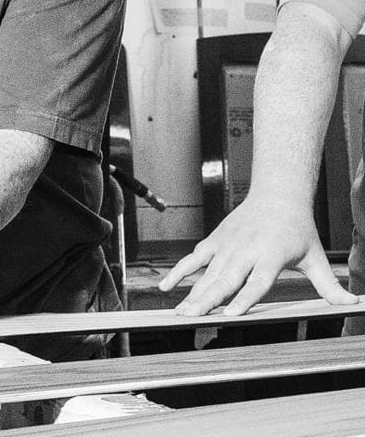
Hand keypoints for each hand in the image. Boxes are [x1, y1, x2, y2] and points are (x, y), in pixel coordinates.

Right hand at [158, 196, 357, 315]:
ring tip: (180, 311)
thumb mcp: (316, 258)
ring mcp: (227, 246)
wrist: (276, 195)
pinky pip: (193, 259)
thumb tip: (353, 304)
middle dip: (207, 300)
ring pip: (206, 273)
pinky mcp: (214, 241)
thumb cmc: (297, 229)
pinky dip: (178, 272)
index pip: (256, 282)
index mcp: (270, 256)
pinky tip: (166, 288)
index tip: (230, 315)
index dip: (243, 299)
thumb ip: (329, 286)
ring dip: (192, 292)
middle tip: (192, 317)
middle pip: (225, 280)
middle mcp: (245, 251)